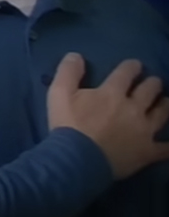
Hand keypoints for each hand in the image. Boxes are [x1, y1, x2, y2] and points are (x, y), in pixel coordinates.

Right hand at [47, 54, 168, 179]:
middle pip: (150, 90)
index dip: (132, 66)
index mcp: (112, 93)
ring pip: (162, 113)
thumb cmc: (68, 125)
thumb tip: (76, 55)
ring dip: (164, 105)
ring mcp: (144, 131)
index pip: (126, 73)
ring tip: (165, 102)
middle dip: (152, 83)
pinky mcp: (147, 151)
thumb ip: (68, 72)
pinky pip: (166, 149)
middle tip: (152, 82)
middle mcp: (134, 108)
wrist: (77, 160)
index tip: (135, 65)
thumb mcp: (58, 94)